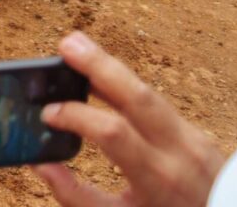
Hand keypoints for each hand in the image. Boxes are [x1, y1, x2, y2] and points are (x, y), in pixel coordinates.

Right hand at [31, 31, 224, 206]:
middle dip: (99, 66)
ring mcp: (191, 137)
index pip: (112, 132)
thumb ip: (79, 197)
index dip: (76, 116)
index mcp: (158, 177)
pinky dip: (126, 85)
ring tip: (77, 45)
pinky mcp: (194, 131)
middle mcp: (179, 151)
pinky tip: (103, 73)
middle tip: (66, 44)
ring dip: (109, 66)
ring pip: (147, 90)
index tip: (48, 113)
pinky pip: (154, 101)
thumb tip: (42, 166)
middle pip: (136, 95)